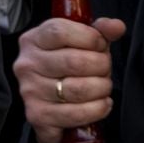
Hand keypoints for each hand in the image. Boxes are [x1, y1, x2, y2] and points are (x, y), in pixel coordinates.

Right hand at [16, 16, 120, 142]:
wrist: (52, 104)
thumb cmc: (69, 69)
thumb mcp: (83, 43)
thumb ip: (99, 32)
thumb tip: (116, 26)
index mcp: (33, 40)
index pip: (60, 32)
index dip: (90, 38)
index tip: (100, 45)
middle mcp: (26, 65)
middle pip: (75, 62)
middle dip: (101, 66)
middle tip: (104, 69)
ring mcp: (30, 91)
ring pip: (78, 89)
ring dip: (102, 89)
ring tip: (102, 87)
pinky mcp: (38, 116)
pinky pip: (77, 113)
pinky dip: (98, 109)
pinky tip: (100, 104)